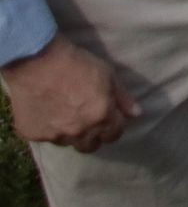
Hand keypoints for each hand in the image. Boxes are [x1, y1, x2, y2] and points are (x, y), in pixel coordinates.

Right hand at [1, 36, 140, 152]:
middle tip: (88, 119)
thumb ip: (122, 97)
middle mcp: (80, 131)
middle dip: (93, 135)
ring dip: (71, 133)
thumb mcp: (107, 74)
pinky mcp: (34, 134)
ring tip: (67, 115)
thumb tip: (136, 114)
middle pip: (91, 145)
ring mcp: (55, 135)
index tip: (108, 117)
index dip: (113, 125)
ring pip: (69, 143)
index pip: (114, 134)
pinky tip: (48, 112)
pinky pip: (47, 137)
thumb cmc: (76, 63)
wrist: (36, 61)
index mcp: (101, 117)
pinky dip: (49, 128)